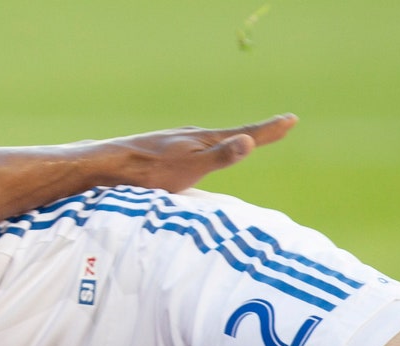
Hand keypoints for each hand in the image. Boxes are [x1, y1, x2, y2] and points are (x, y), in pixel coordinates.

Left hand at [102, 113, 297, 192]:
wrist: (107, 165)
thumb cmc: (149, 172)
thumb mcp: (189, 168)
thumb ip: (219, 156)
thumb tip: (248, 140)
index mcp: (203, 140)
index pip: (245, 134)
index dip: (270, 130)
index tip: (292, 119)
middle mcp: (191, 137)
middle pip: (231, 136)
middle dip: (255, 134)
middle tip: (279, 128)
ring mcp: (175, 143)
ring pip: (209, 144)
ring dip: (230, 143)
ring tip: (246, 141)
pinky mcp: (160, 152)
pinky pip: (192, 152)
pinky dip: (207, 152)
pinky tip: (196, 158)